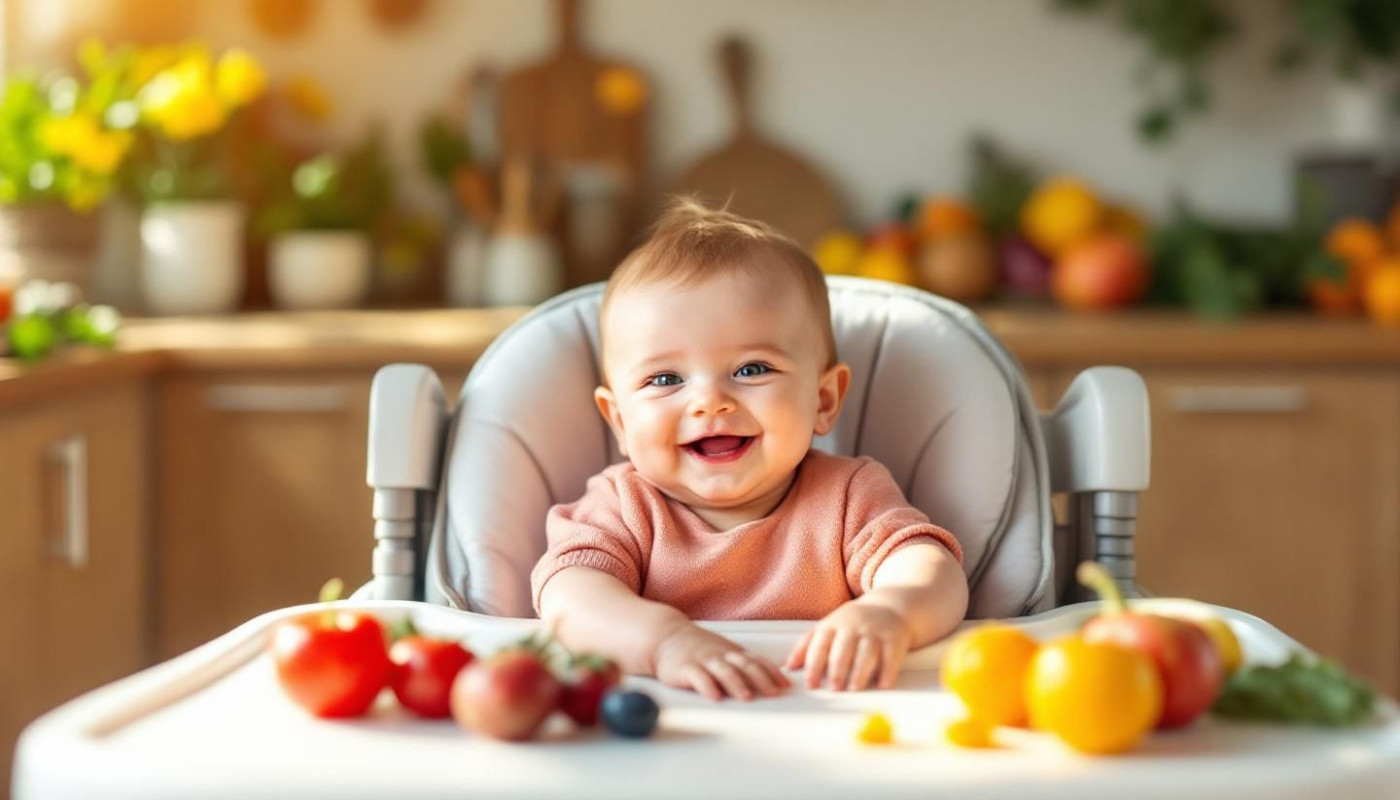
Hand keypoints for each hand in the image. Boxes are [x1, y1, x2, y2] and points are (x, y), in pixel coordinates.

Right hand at [652, 621, 790, 701]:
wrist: (666, 636)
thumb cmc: (699, 648)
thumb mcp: (724, 652)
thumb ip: (744, 664)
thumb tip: (772, 680)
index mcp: (732, 652)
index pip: (757, 660)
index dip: (772, 673)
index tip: (786, 685)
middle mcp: (721, 655)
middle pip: (744, 665)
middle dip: (761, 679)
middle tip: (773, 693)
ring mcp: (703, 660)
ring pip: (723, 671)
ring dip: (736, 683)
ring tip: (746, 697)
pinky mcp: (685, 668)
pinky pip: (698, 677)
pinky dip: (707, 687)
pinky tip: (714, 697)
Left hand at [785, 601, 912, 690]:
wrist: (889, 606)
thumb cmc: (853, 623)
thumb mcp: (828, 627)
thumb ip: (807, 646)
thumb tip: (787, 668)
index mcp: (833, 624)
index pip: (820, 644)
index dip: (813, 665)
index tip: (810, 684)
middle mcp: (853, 626)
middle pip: (844, 648)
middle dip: (837, 668)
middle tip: (834, 688)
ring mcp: (875, 631)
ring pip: (867, 653)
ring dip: (860, 672)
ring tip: (854, 688)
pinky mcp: (895, 638)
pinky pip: (891, 656)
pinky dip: (888, 671)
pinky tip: (883, 685)